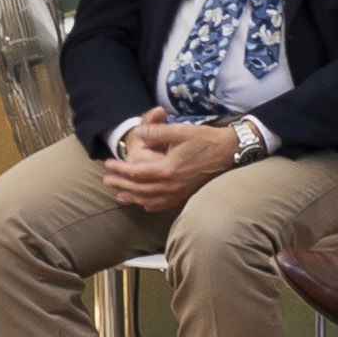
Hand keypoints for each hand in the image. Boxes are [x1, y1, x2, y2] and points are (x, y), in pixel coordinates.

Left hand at [101, 113, 237, 212]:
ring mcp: (179, 192)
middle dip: (121, 185)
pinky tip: (144, 203)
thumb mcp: (181, 131)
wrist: (231, 151)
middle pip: (139, 189)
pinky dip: (150, 204)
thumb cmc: (206, 139)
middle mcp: (172, 185)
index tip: (108, 164)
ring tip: (120, 196)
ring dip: (132, 198)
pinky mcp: (186, 195)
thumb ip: (157, 131)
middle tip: (107, 180)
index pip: (136, 173)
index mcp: (168, 169)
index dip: (120, 169)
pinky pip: (164, 205)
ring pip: (149, 200)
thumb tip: (137, 132)